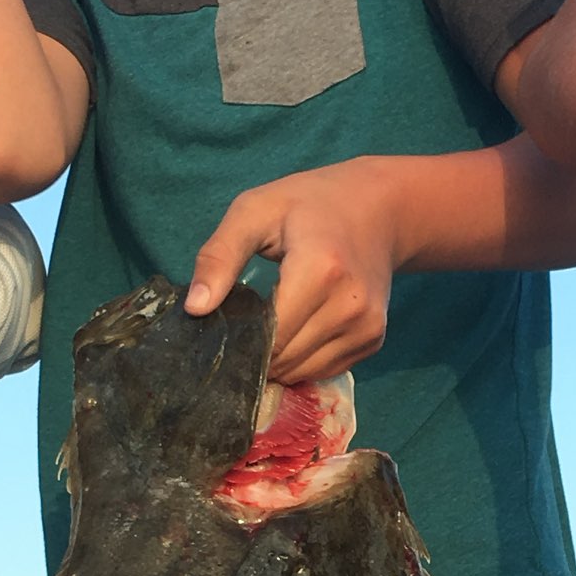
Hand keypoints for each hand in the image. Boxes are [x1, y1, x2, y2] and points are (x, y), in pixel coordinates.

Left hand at [185, 159, 401, 383]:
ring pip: (302, 371)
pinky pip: (324, 369)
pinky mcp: (373, 341)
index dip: (240, 338)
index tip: (226, 321)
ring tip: (272, 322)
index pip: (270, 336)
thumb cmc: (310, 204)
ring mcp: (367, 327)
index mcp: (321, 270)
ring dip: (278, 358)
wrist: (380, 208)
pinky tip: (297, 327)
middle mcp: (350, 306)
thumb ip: (219, 257)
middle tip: (246, 320)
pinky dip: (302, 358)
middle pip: (284, 359)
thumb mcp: (255, 211)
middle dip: (256, 350)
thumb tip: (194, 309)